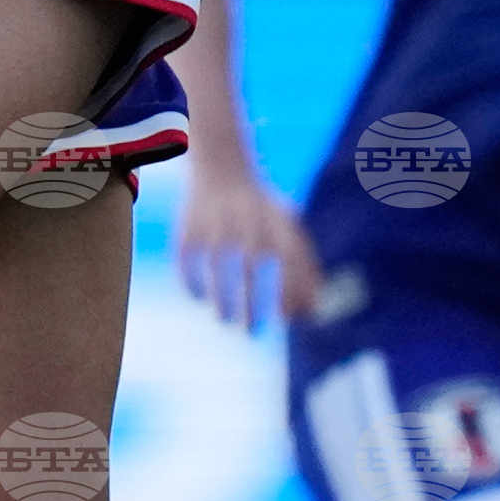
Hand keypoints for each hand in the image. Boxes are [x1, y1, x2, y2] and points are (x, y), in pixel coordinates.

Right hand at [176, 157, 323, 328]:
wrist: (222, 169)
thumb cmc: (265, 216)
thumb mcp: (290, 231)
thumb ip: (307, 270)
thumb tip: (313, 315)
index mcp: (278, 221)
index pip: (289, 259)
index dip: (289, 291)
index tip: (283, 318)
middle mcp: (247, 217)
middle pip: (251, 264)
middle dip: (251, 304)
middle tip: (252, 332)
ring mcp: (215, 218)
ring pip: (216, 263)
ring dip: (221, 297)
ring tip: (225, 321)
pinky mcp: (189, 222)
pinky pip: (186, 255)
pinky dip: (190, 279)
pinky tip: (198, 297)